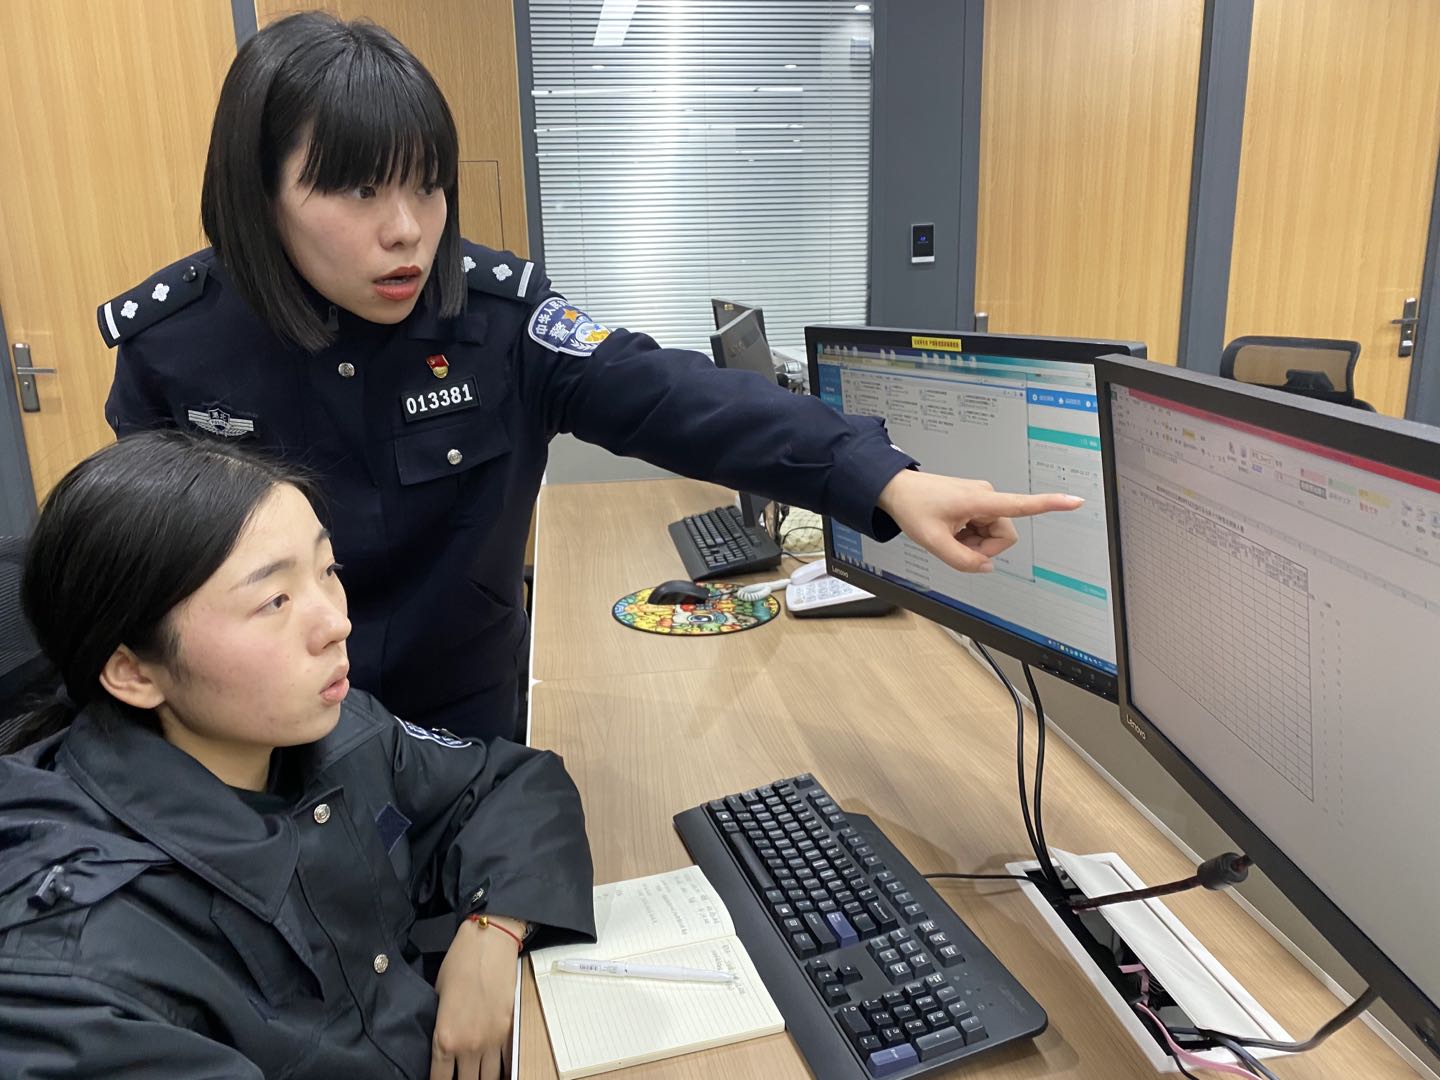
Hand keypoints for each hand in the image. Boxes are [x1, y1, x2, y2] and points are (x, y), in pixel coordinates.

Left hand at [430, 915, 525, 1079]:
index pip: (439, 1079)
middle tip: (458, 1075)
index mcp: (445, 1038)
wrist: (489, 944)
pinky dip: (499, 1069)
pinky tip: (494, 1069)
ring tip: (475, 1074)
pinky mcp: (508, 1031)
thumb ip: (438, 1024)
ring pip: (488, 1078)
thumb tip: (440, 1041)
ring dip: (481, 1078)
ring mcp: (492, 1041)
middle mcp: (469, 1046)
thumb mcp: (437, 996)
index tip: (440, 1079)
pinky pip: (505, 1063)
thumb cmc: (460, 964)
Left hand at [876, 470, 1083, 572]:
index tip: (1075, 501)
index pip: (1021, 504)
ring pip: (993, 534)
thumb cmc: (912, 507)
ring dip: (974, 542)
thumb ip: (962, 561)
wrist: (896, 489)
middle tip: (956, 546)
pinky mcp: (976, 502)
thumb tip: (986, 566)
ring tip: (950, 535)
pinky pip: (983, 528)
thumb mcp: (933, 543)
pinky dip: (969, 536)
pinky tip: (951, 530)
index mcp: (979, 501)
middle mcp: (986, 496)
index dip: (1050, 504)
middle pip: (1003, 536)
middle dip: (983, 548)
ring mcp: (981, 499)